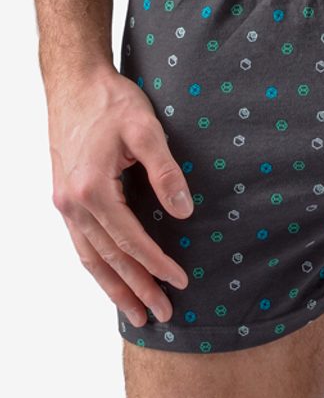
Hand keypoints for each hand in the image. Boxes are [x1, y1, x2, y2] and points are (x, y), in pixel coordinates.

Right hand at [48, 65, 193, 326]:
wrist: (74, 82)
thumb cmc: (111, 101)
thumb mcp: (146, 129)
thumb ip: (165, 171)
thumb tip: (184, 212)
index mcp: (92, 189)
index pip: (130, 240)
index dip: (156, 264)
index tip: (180, 282)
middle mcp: (72, 203)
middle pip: (108, 259)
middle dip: (136, 289)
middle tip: (161, 315)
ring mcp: (64, 202)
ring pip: (90, 257)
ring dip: (114, 287)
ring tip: (136, 312)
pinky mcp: (65, 197)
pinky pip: (81, 243)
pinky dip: (98, 266)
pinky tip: (112, 279)